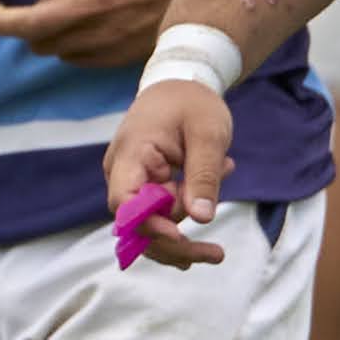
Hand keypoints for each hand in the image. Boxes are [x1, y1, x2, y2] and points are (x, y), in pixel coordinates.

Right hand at [99, 81, 237, 269]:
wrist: (179, 84)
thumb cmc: (193, 103)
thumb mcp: (208, 133)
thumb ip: (204, 175)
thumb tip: (202, 218)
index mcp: (131, 153)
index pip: (125, 201)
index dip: (148, 225)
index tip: (180, 236)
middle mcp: (121, 172)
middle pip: (137, 224)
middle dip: (174, 244)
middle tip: (217, 255)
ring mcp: (130, 181)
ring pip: (148, 225)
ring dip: (182, 237)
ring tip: (218, 234)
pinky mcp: (143, 187)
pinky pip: (158, 214)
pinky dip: (184, 215)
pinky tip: (208, 200)